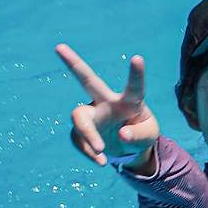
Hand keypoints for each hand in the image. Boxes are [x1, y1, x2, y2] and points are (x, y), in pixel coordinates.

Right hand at [57, 44, 160, 166]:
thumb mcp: (149, 136)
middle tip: (58, 46)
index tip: (138, 58)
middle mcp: (106, 102)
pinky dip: (88, 152)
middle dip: (73, 63)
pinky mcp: (81, 129)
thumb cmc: (142, 134)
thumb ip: (139, 134)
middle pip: (87, 80)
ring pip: (79, 118)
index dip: (136, 74)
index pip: (134, 86)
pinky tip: (101, 161)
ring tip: (100, 151)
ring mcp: (91, 114)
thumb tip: (121, 134)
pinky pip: (78, 139)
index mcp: (129, 101)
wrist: (127, 148)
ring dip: (88, 135)